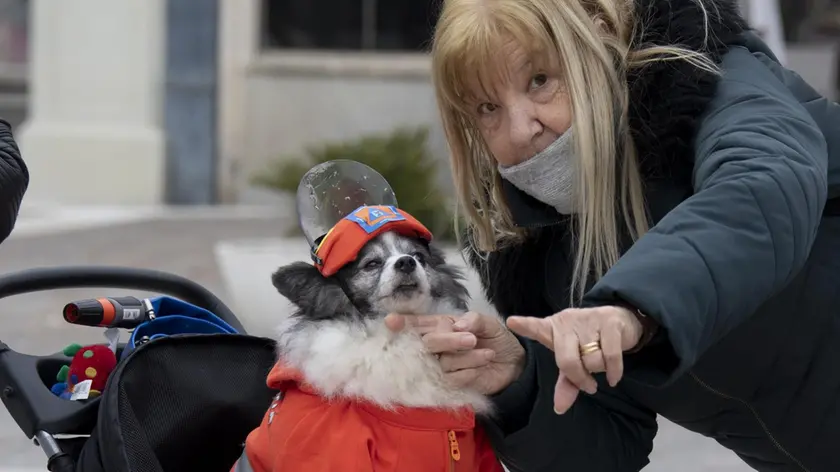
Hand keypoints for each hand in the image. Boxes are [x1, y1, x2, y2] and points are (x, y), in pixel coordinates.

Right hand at [385, 311, 524, 394]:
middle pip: (428, 343)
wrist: (514, 363)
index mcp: (442, 326)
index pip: (418, 324)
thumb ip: (473, 320)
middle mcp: (439, 345)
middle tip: (472, 340)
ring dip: (466, 357)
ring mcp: (443, 365)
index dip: (403, 323)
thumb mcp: (489, 323)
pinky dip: (469, 371)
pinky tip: (483, 366)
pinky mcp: (452, 382)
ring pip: (443, 362)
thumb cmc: (496, 339)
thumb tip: (457, 325)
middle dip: (448, 341)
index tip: (390, 322)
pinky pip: (452, 378)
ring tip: (488, 353)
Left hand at [506, 306, 642, 413]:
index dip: (525, 325)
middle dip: (579, 378)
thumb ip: (566, 383)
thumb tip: (560, 408)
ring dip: (599, 370)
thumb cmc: (590, 342)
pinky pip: (611, 356)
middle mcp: (568, 321)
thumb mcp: (575, 360)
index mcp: (553, 328)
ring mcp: (589, 320)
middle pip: (566, 361)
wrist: (621, 322)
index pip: (536, 327)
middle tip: (588, 386)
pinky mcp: (609, 322)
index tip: (511, 322)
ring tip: (601, 364)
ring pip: (592, 360)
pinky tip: (613, 377)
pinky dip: (613, 372)